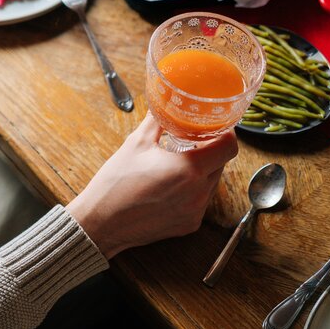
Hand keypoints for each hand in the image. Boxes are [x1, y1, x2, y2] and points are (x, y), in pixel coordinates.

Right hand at [67, 114, 237, 258]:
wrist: (101, 223)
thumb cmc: (115, 184)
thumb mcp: (135, 143)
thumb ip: (157, 120)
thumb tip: (165, 103)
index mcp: (188, 169)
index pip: (229, 147)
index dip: (225, 134)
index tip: (214, 128)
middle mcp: (198, 193)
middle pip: (221, 164)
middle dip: (209, 151)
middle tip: (190, 142)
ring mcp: (195, 212)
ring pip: (211, 183)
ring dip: (202, 171)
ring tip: (177, 164)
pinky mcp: (189, 225)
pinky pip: (201, 201)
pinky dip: (192, 190)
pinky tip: (170, 186)